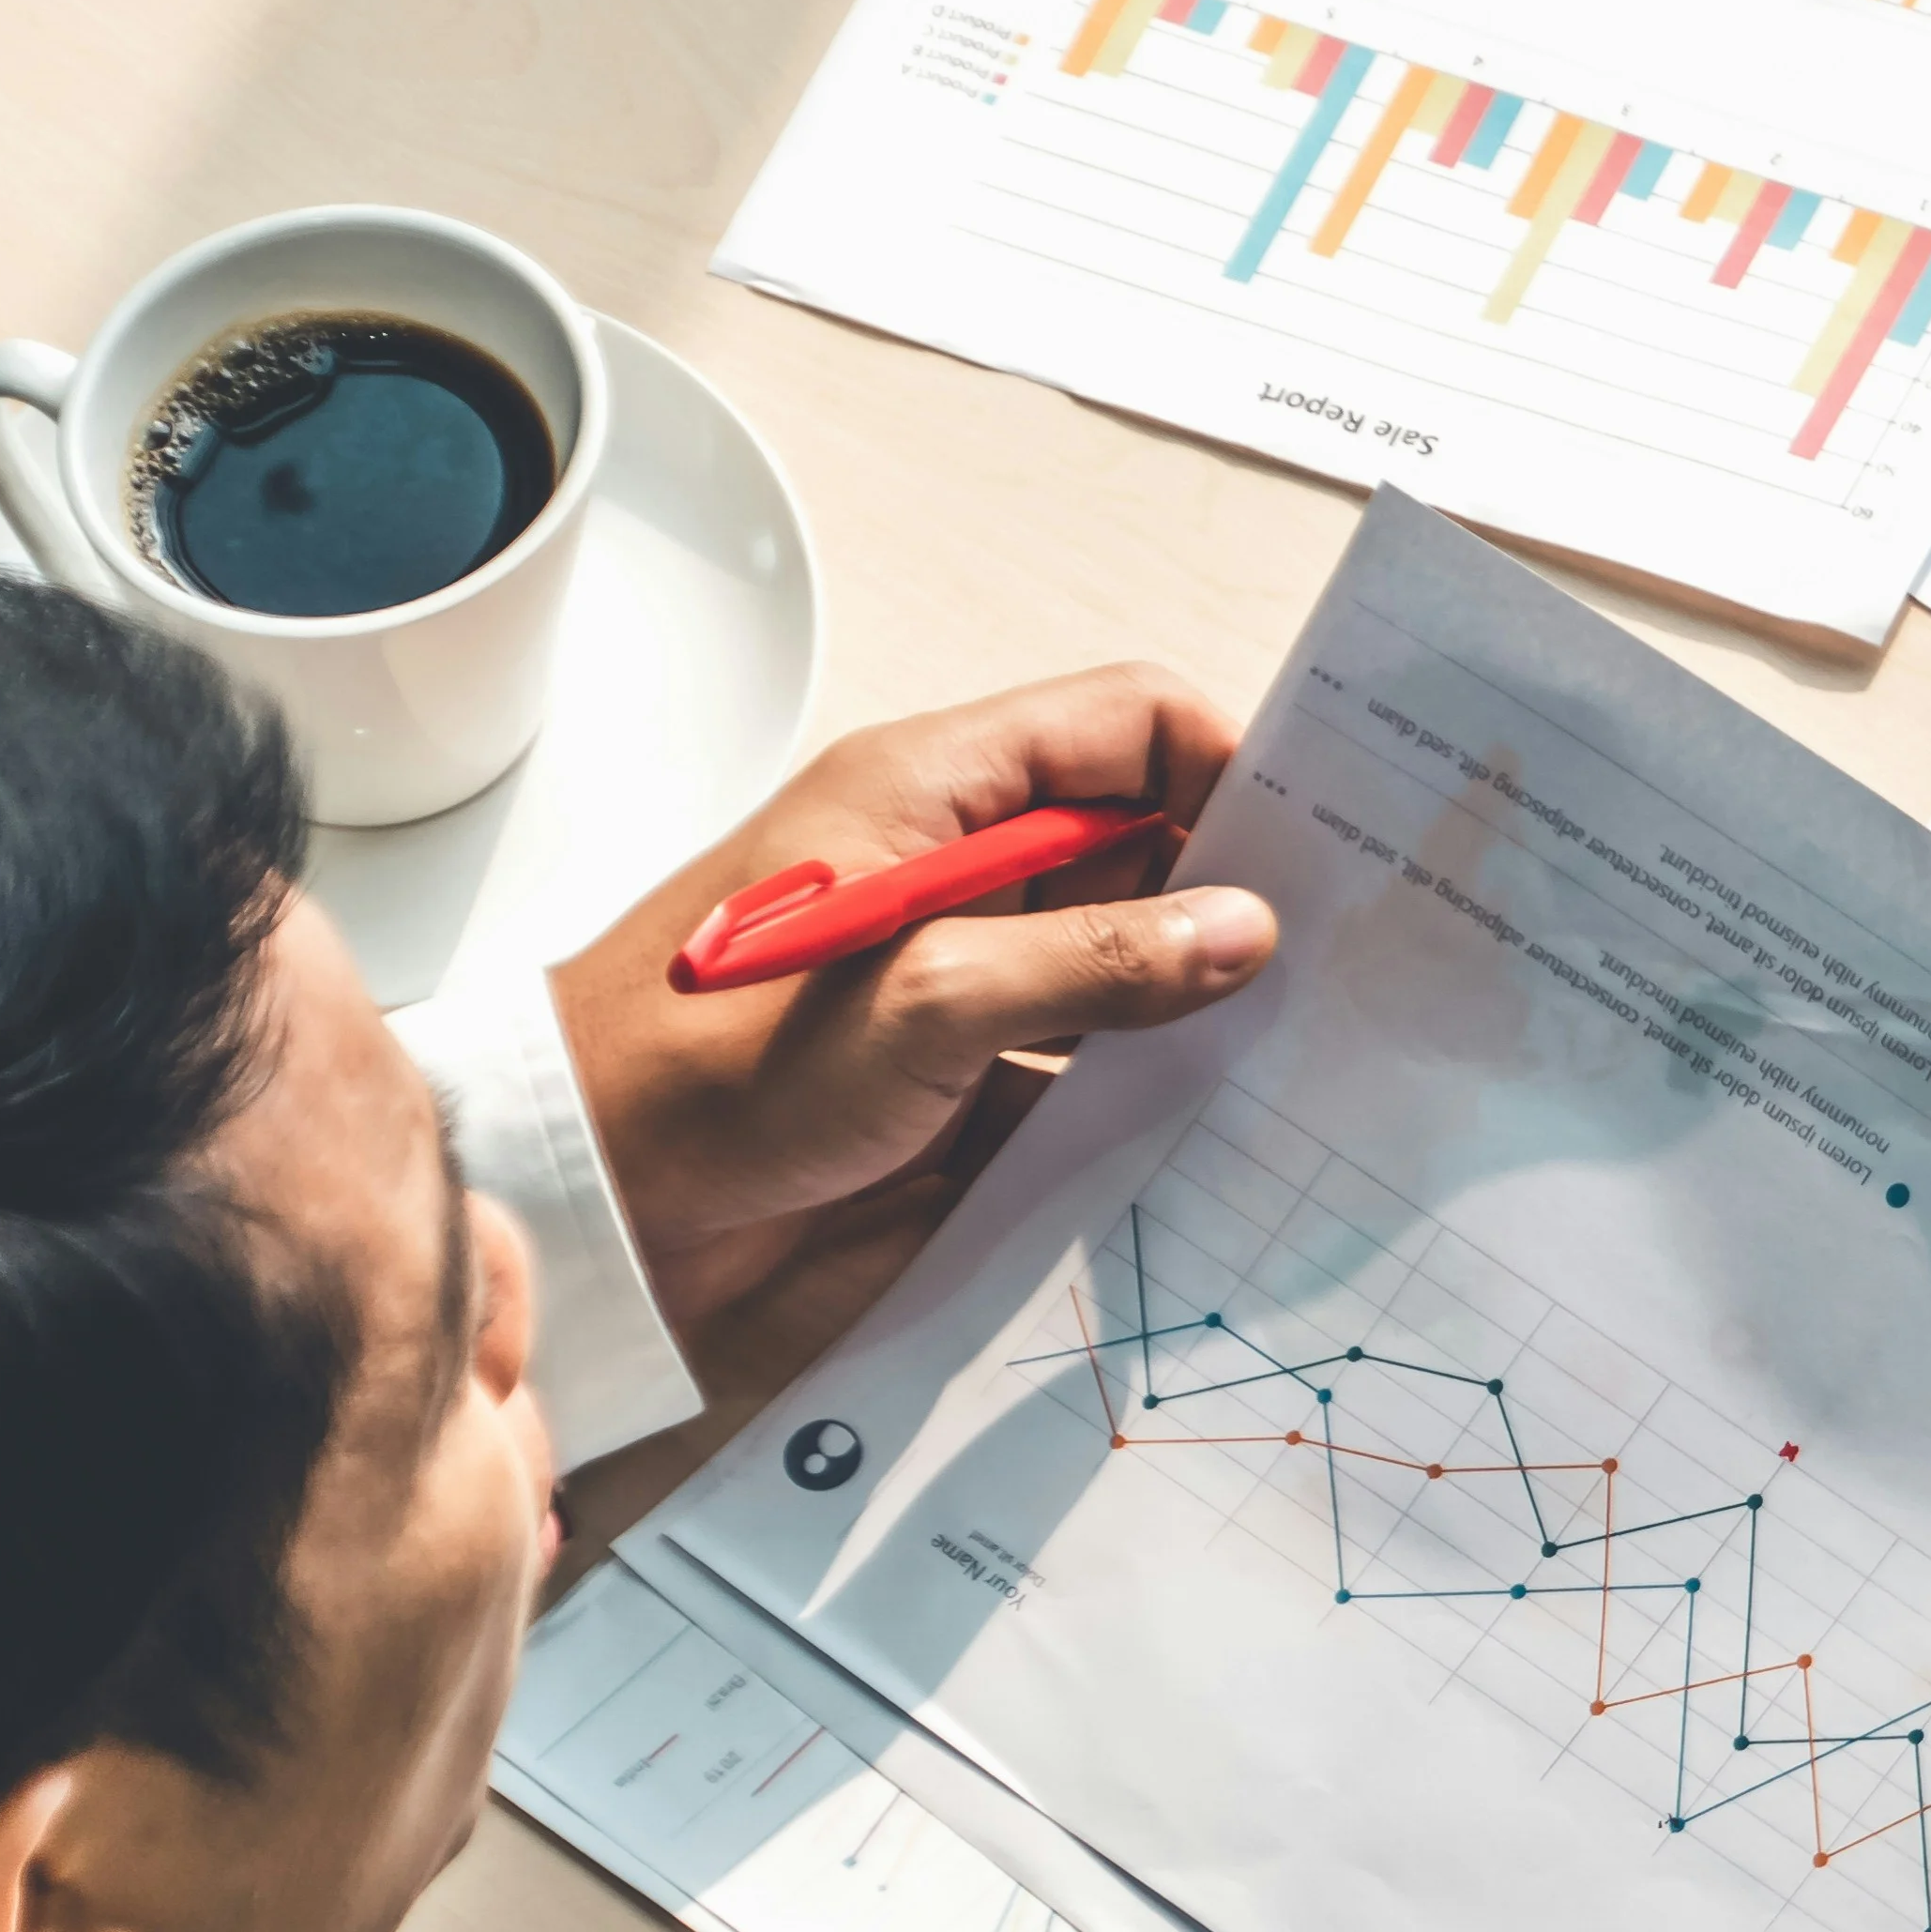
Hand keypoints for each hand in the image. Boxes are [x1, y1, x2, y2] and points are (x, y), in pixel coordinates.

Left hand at [553, 666, 1273, 1355]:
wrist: (585, 1205)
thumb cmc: (713, 1069)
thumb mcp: (926, 999)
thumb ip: (1094, 963)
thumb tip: (1248, 932)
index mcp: (934, 793)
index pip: (1126, 726)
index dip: (1227, 770)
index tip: (1316, 856)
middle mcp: (955, 869)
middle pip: (1138, 845)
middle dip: (1234, 898)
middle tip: (1345, 971)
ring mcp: (955, 977)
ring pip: (1119, 964)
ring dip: (1195, 1011)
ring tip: (1305, 1066)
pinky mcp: (950, 1080)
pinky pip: (1078, 1071)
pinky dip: (1140, 1101)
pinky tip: (1211, 1147)